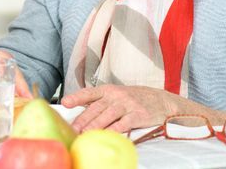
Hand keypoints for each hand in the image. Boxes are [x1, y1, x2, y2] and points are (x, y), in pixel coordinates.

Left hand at [61, 85, 177, 132]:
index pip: (90, 93)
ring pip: (108, 115)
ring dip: (96, 126)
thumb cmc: (133, 99)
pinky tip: (107, 136)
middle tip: (73, 129)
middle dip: (83, 120)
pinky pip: (124, 123)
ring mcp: (128, 104)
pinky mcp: (139, 115)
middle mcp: (117, 95)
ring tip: (85, 134)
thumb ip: (99, 103)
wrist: (161, 100)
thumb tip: (79, 115)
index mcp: (108, 90)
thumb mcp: (116, 95)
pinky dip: (115, 130)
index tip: (65, 103)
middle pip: (96, 108)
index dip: (77, 98)